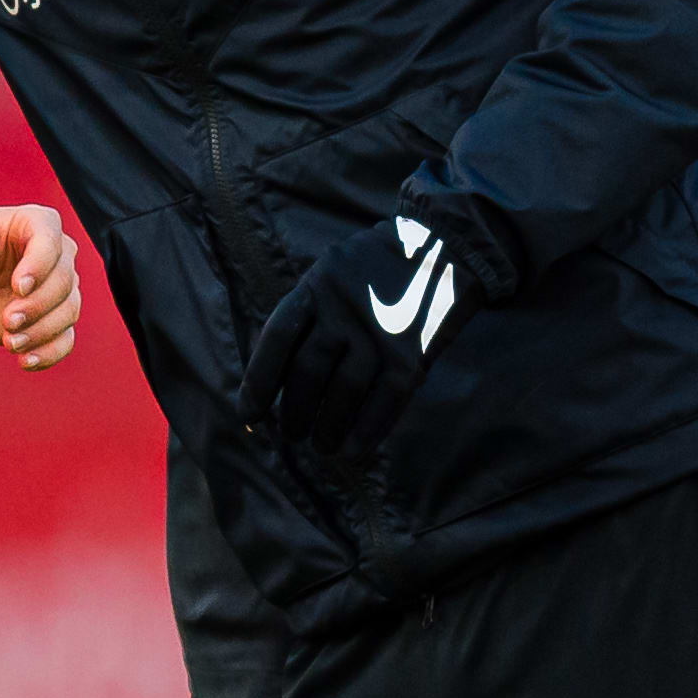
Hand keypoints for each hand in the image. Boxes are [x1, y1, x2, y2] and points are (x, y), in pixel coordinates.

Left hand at [0, 200, 80, 364]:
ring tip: (9, 343)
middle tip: (7, 321)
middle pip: (64, 282)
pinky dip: (49, 353)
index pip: (50, 243)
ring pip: (68, 312)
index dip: (39, 266)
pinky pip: (65, 339)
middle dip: (37, 306)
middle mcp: (58, 256)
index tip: (18, 287)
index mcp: (38, 225)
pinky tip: (25, 362)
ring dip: (41, 331)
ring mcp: (59, 290)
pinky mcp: (55, 320)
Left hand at [244, 214, 468, 471]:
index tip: (249, 414)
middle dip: (294, 412)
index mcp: (317, 287)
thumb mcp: (333, 274)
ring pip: (343, 393)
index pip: (278, 339)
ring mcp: (380, 333)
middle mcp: (345, 310)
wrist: (447, 246)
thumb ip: (311, 315)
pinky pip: (384, 402)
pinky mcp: (412, 354)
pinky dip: (366, 431)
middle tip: (291, 434)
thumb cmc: (379, 270)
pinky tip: (352, 450)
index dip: (259, 381)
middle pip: (308, 372)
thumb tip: (280, 379)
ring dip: (327, 428)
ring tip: (321, 446)